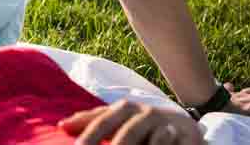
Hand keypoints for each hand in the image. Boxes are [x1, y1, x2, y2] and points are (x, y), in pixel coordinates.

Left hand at [60, 100, 203, 144]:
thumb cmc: (142, 125)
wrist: (185, 127)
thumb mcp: (118, 120)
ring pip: (149, 142)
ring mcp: (167, 126)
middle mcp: (145, 114)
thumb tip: (62, 126)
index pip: (102, 123)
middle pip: (126, 134)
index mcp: (125, 108)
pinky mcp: (187, 139)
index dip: (89, 137)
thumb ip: (91, 122)